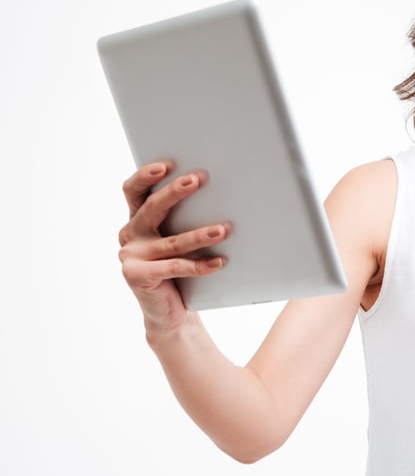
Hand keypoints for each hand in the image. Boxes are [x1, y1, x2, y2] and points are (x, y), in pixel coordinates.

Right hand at [117, 162, 227, 332]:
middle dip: (175, 192)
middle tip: (197, 180)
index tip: (166, 165)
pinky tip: (219, 262)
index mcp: (136, 221)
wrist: (170, 311)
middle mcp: (130, 235)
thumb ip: (183, 220)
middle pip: (151, 208)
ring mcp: (131, 256)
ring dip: (200, 234)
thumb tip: (218, 195)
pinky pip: (175, 267)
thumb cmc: (179, 270)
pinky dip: (200, 265)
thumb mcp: (179, 240)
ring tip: (224, 229)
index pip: (133, 191)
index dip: (145, 177)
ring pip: (171, 241)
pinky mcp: (138, 276)